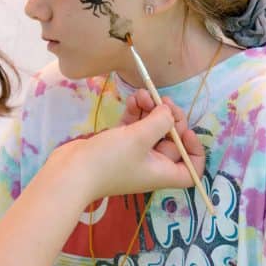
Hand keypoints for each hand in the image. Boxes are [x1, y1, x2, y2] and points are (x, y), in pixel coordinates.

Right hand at [45, 99, 204, 201]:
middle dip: (169, 119)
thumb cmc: (109, 161)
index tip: (185, 132)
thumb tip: (168, 111)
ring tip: (143, 93)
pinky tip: (132, 98)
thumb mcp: (140, 138)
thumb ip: (160, 121)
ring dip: (150, 110)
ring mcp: (133, 154)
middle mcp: (151, 164)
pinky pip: (133, 127)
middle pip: (171, 141)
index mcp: (163, 171)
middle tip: (163, 101)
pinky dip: (135, 113)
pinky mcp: (117, 145)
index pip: (191, 169)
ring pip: (151, 130)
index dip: (194, 150)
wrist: (71, 173)